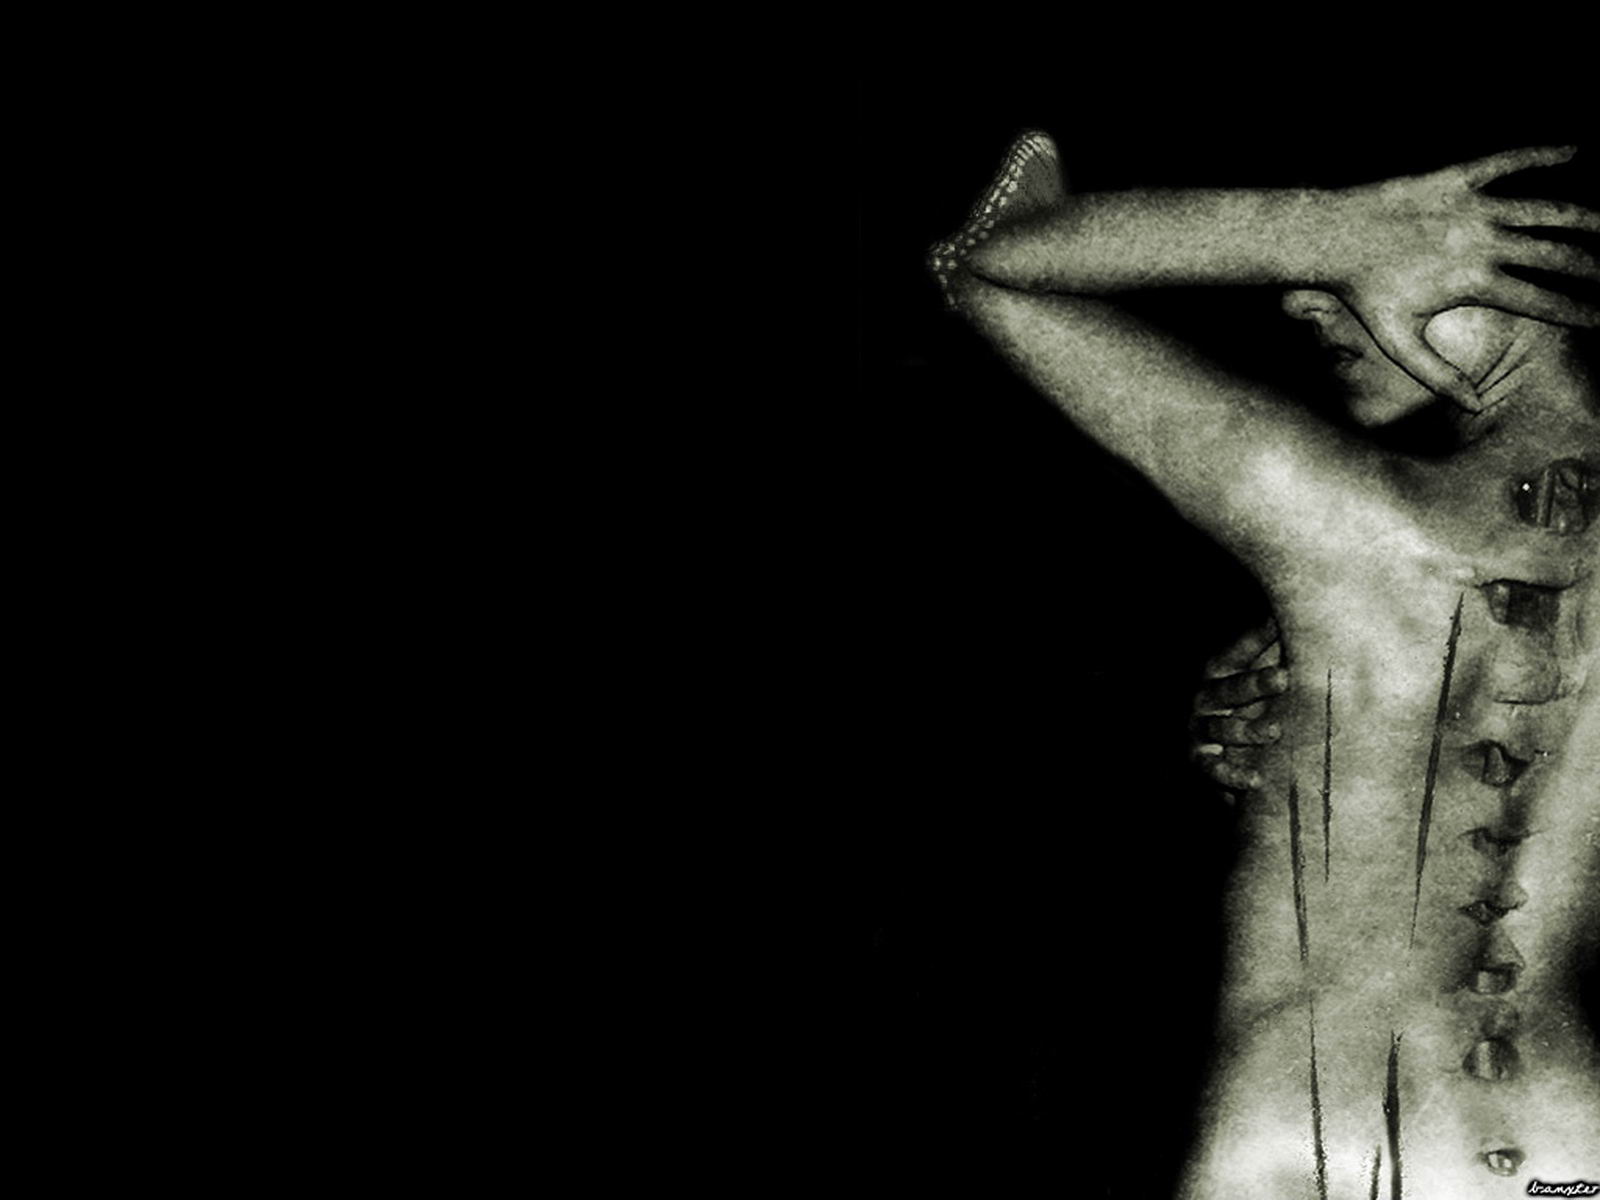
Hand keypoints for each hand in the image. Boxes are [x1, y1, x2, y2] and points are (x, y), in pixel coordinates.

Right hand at [1190, 619, 1287, 801]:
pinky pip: (1213, 769)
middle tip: (1284, 678)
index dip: (1257, 640)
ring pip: (1223, 729)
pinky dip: (1233, 775)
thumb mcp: (1247, 669)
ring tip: (1275, 731)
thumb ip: (1266, 644)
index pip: (1237, 653)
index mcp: (1219, 671)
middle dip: (1256, 684)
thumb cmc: (1238, 700)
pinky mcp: (1200, 762)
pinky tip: (1255, 780)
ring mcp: (1200, 730)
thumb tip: (1291, 613)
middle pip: (1229, 689)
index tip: (1280, 627)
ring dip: (1248, 731)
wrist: (1200, 744)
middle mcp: (1206, 698)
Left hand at [1335, 145, 1599, 408]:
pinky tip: (1576, 152)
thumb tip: (1473, 406)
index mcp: (1473, 283)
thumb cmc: (1363, 293)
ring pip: (1547, 209)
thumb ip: (1437, 375)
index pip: (1541, 300)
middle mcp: (1481, 242)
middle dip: (1591, 268)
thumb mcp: (1397, 341)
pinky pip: (1512, 160)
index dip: (1577, 311)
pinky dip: (1546, 154)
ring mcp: (1473, 206)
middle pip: (1556, 254)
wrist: (1333, 237)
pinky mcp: (1459, 176)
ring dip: (1584, 218)